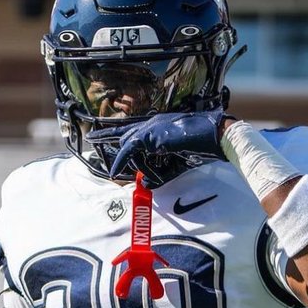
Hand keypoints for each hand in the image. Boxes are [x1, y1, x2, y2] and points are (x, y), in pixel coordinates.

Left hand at [90, 110, 226, 184]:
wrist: (215, 136)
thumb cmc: (202, 147)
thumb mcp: (177, 163)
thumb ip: (160, 173)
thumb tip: (145, 183)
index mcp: (160, 126)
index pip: (134, 129)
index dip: (118, 132)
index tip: (106, 134)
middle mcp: (153, 123)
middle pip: (124, 131)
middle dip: (107, 133)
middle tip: (92, 135)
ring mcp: (151, 127)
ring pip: (127, 142)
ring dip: (124, 154)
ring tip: (116, 156)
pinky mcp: (150, 135)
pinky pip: (129, 150)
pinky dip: (120, 161)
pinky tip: (114, 172)